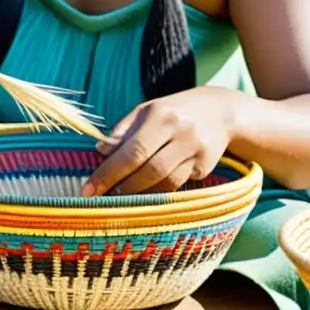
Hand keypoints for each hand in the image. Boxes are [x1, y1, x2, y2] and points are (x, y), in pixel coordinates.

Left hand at [82, 88, 232, 196]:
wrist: (220, 112)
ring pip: (164, 183)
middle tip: (100, 199)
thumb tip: (100, 150)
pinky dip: (156, 192)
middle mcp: (182, 134)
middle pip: (149, 170)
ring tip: (118, 198)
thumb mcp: (146, 110)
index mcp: (161, 116)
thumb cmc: (173, 111)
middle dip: (121, 188)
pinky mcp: (204, 168)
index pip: (132, 150)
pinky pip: (176, 187)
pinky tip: (142, 194)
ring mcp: (197, 152)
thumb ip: (123, 130)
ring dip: (138, 194)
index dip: (109, 172)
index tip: (89, 189)